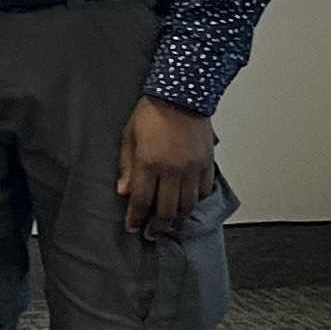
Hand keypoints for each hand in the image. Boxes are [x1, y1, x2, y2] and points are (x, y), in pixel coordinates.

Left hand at [116, 96, 216, 235]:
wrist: (181, 95)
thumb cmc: (151, 112)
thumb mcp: (129, 137)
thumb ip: (127, 167)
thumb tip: (124, 192)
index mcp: (149, 164)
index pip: (142, 201)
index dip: (136, 219)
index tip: (133, 228)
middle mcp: (172, 170)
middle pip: (166, 210)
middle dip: (157, 226)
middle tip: (152, 234)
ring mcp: (192, 169)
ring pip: (187, 206)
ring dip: (177, 220)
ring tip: (169, 226)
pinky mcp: (207, 164)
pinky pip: (203, 191)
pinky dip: (196, 203)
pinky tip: (188, 206)